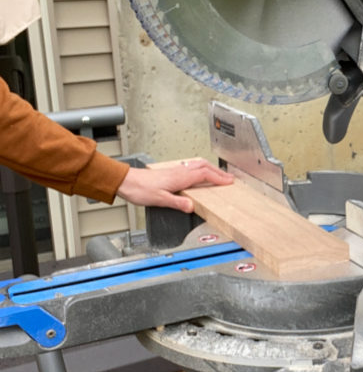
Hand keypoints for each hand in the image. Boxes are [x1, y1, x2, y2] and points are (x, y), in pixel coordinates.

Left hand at [117, 158, 232, 211]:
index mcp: (180, 178)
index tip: (229, 181)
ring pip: (197, 165)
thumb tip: (192, 206)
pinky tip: (196, 174)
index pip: (205, 175)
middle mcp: (179, 172)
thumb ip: (177, 202)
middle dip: (218, 171)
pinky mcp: (169, 172)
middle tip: (228, 177)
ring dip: (209, 168)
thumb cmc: (139, 189)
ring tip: (217, 174)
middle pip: (204, 166)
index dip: (218, 178)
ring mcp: (174, 171)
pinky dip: (199, 169)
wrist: (125, 181)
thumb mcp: (159, 200)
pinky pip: (190, 167)